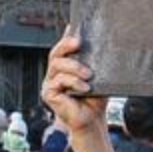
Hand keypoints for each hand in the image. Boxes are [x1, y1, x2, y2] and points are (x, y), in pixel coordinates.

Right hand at [42, 29, 114, 151]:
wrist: (93, 120)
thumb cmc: (95, 98)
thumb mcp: (98, 75)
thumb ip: (96, 60)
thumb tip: (104, 41)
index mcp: (65, 66)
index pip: (62, 47)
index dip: (67, 38)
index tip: (77, 32)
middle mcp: (55, 72)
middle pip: (56, 53)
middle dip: (66, 45)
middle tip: (79, 43)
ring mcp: (50, 82)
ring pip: (57, 65)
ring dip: (74, 67)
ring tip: (88, 75)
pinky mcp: (48, 94)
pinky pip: (58, 81)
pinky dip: (73, 82)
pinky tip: (84, 88)